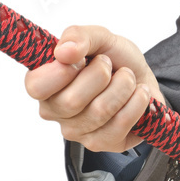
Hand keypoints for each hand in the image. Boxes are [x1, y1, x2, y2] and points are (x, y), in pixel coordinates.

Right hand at [24, 25, 164, 152]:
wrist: (142, 78)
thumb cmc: (114, 59)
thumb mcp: (98, 37)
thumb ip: (78, 36)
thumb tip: (62, 52)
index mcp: (44, 84)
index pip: (36, 87)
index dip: (62, 71)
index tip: (81, 59)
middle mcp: (55, 112)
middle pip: (72, 101)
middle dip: (101, 74)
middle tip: (110, 66)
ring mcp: (77, 131)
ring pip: (100, 111)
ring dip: (123, 86)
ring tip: (127, 77)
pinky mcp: (102, 144)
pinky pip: (120, 124)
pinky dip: (137, 102)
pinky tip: (138, 94)